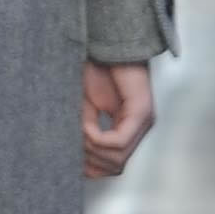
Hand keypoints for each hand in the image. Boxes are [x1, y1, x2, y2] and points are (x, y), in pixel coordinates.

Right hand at [81, 61, 154, 177]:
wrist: (105, 44)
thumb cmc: (95, 70)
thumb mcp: (85, 109)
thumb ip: (86, 133)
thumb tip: (79, 160)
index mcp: (128, 129)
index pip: (113, 166)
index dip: (91, 169)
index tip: (70, 159)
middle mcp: (139, 129)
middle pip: (114, 167)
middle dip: (88, 160)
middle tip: (71, 142)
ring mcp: (143, 121)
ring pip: (116, 157)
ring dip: (90, 149)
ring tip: (78, 130)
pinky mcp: (141, 112)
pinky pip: (117, 141)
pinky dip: (96, 138)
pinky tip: (86, 126)